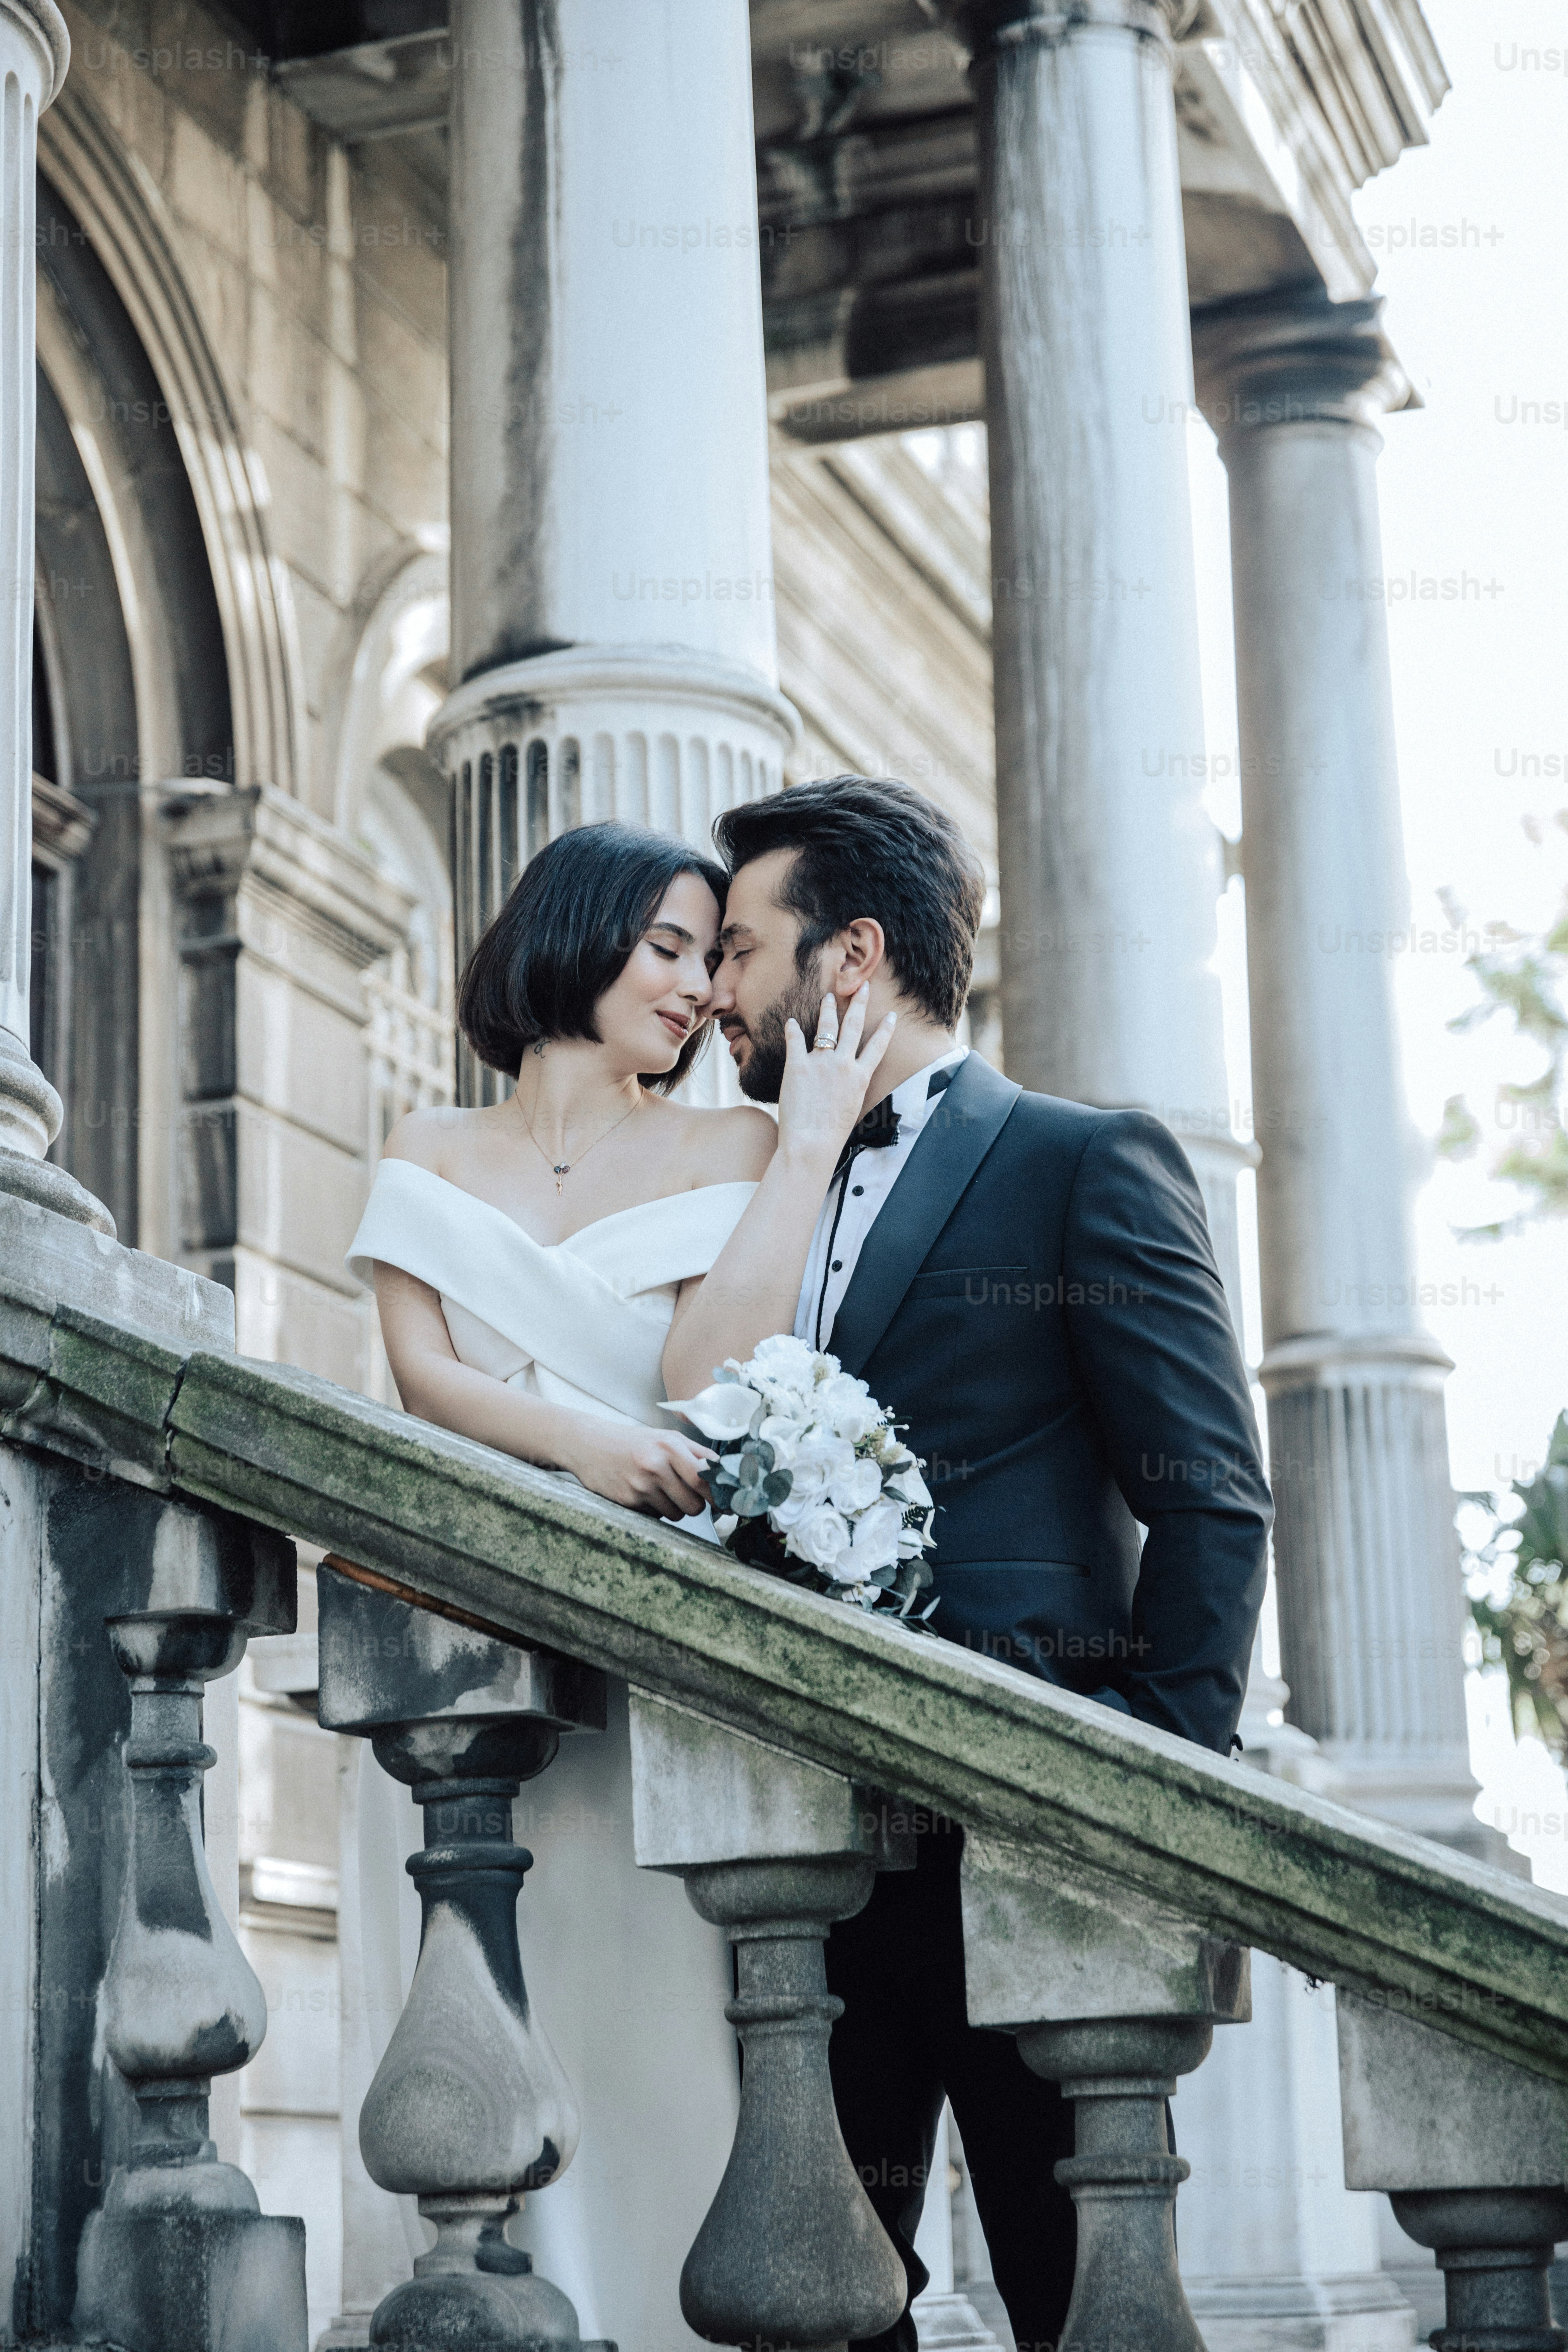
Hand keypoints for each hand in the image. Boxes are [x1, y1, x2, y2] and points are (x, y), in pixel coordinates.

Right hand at [563, 1421, 715, 1518]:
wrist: (589, 1445)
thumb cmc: (634, 1442)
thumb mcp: (667, 1438)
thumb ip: (697, 1454)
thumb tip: (726, 1475)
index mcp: (670, 1446)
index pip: (705, 1481)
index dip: (719, 1497)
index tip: (726, 1504)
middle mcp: (655, 1466)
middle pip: (694, 1505)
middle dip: (696, 1504)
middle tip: (686, 1493)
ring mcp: (640, 1486)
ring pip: (677, 1515)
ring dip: (675, 1507)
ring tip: (660, 1489)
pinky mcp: (627, 1502)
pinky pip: (656, 1517)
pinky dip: (655, 1509)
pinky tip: (643, 1492)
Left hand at [777, 984, 897, 1166]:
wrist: (812, 1143)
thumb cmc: (832, 1134)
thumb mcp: (852, 1107)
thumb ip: (851, 1088)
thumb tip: (848, 1081)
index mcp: (861, 1076)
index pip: (878, 1046)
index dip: (885, 1028)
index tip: (891, 1014)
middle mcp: (844, 1064)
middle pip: (854, 1026)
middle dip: (859, 1003)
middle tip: (862, 986)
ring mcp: (821, 1063)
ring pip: (827, 1027)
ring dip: (828, 1010)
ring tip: (829, 997)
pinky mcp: (798, 1066)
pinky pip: (795, 1040)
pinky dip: (792, 1029)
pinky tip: (790, 1021)